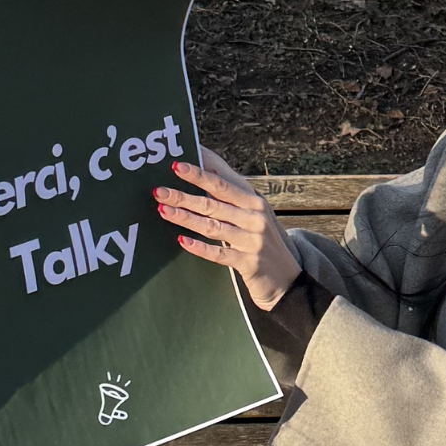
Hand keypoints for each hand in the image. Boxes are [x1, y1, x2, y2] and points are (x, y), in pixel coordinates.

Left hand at [155, 148, 302, 310]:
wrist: (288, 280)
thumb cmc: (263, 243)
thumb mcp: (253, 217)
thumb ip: (232, 200)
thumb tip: (203, 175)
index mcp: (254, 203)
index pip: (222, 185)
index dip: (199, 174)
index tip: (176, 165)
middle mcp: (255, 219)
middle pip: (212, 204)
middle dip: (183, 196)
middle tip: (158, 190)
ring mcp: (252, 241)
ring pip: (212, 226)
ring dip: (185, 218)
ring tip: (162, 210)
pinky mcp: (249, 263)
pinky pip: (219, 254)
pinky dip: (200, 247)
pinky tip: (182, 241)